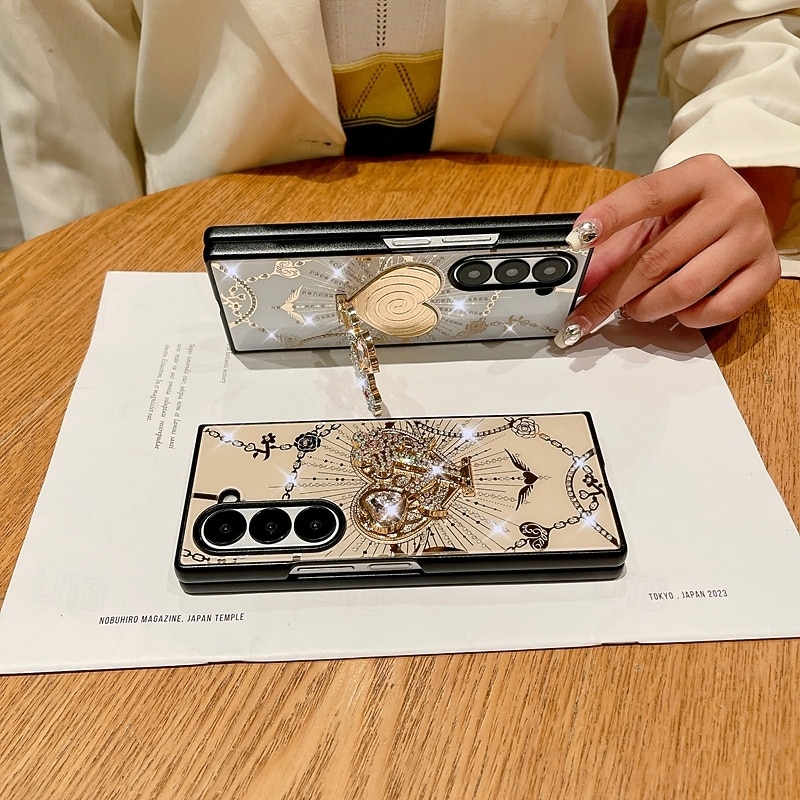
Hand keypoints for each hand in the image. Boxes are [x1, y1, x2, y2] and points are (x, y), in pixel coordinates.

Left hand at [554, 154, 782, 347]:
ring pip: (684, 289)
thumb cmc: (689, 217)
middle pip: (658, 258)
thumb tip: (585, 281)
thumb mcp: (650, 220)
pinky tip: (677, 310)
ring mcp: (753, 238)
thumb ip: (614, 247)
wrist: (742, 216)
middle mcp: (732, 202)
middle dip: (613, 293)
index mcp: (699, 175)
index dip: (609, 217)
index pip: (647, 195)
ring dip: (647, 308)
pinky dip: (686, 318)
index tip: (577, 239)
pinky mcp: (766, 273)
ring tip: (634, 308)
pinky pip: (716, 310)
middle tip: (585, 314)